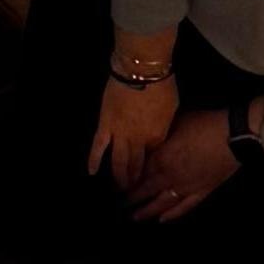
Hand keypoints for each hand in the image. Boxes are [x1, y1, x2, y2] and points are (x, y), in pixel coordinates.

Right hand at [89, 41, 186, 189]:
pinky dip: (94, 160)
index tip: (151, 177)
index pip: (154, 158)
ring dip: (119, 176)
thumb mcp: (172, 110)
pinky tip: (91, 173)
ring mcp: (120, 134)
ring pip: (118, 161)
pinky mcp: (105, 125)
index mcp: (158, 137)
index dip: (151, 168)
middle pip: (136, 165)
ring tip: (119, 189)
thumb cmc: (163, 86)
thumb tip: (159, 135)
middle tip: (134, 192)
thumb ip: (164, 126)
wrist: (141, 71)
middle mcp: (139, 141)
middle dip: (135, 180)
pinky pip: (98, 146)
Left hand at [126, 104, 243, 224]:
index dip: (125, 179)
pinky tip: (163, 220)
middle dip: (131, 198)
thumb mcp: (176, 122)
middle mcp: (169, 177)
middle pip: (145, 191)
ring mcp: (186, 187)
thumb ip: (160, 135)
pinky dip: (173, 215)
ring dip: (146, 211)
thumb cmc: (205, 124)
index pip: (137, 172)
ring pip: (161, 204)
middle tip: (119, 204)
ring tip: (134, 218)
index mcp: (161, 158)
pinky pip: (184, 207)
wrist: (234, 135)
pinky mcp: (202, 192)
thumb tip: (149, 140)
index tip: (115, 184)